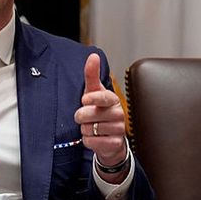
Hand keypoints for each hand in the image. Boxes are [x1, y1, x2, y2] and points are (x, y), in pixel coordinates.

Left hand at [74, 53, 126, 176]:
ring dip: (85, 129)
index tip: (84, 100)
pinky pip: (92, 142)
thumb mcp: (93, 92)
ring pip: (89, 129)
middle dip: (81, 117)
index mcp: (113, 100)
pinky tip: (94, 137)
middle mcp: (118, 114)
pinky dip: (88, 141)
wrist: (109, 136)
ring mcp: (119, 129)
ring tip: (92, 127)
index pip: (104, 97)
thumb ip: (91, 75)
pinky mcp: (115, 144)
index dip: (92, 98)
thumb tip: (93, 55)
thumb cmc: (98, 110)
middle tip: (85, 117)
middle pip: (90, 115)